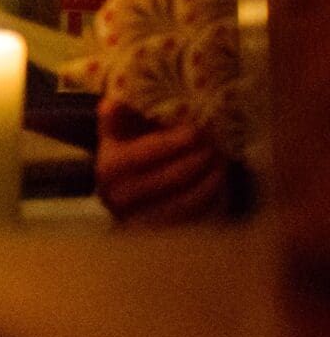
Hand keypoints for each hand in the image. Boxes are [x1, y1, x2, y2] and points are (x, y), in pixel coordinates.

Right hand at [96, 98, 231, 224]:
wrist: (119, 190)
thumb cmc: (123, 150)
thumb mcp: (114, 130)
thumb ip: (116, 114)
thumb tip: (115, 102)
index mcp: (112, 167)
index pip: (151, 152)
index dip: (178, 141)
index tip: (200, 129)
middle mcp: (124, 197)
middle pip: (175, 176)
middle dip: (202, 157)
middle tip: (220, 142)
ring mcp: (145, 220)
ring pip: (190, 201)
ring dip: (213, 178)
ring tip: (224, 160)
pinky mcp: (166, 234)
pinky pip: (198, 218)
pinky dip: (214, 199)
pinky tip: (220, 182)